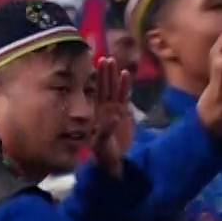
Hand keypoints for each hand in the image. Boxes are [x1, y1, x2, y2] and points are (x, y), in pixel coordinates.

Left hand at [91, 55, 135, 177]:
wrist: (115, 161)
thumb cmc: (104, 154)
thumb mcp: (102, 144)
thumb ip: (106, 129)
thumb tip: (114, 116)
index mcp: (96, 113)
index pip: (96, 92)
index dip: (97, 80)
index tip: (96, 67)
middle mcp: (104, 108)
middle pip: (104, 87)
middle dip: (105, 73)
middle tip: (105, 58)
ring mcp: (114, 109)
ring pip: (114, 89)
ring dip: (114, 76)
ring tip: (113, 61)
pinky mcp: (124, 113)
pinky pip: (124, 96)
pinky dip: (125, 86)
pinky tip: (125, 74)